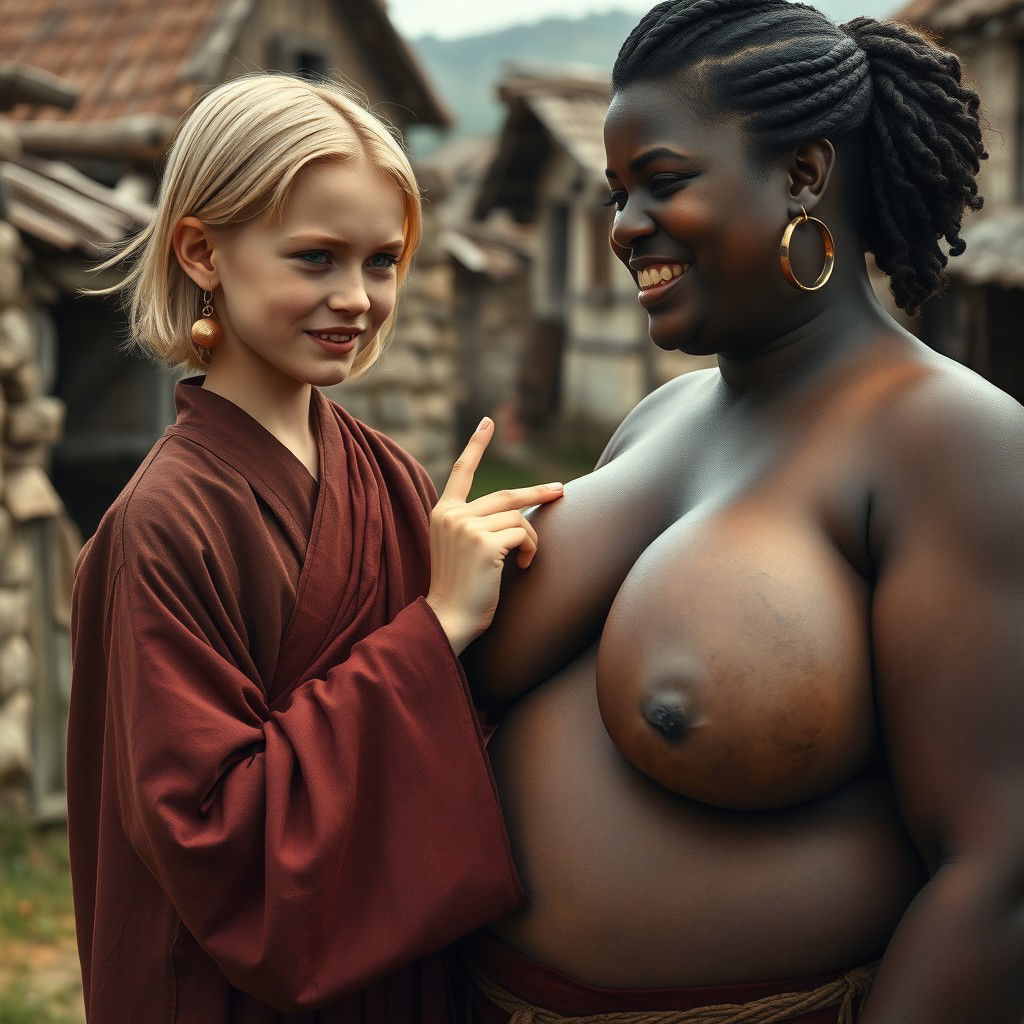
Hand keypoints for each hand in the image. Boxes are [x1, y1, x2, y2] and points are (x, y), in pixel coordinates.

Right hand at [426, 417, 563, 654]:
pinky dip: (531, 550)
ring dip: (530, 540)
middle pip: (506, 495)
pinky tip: (522, 567)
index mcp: (442, 512)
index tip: (488, 421)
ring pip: (518, 518)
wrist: (448, 619)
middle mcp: (452, 514)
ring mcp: (467, 527)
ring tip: (524, 561)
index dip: (477, 445)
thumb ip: (479, 523)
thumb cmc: (461, 589)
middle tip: (560, 489)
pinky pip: (523, 535)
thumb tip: (519, 507)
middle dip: (537, 493)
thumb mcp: (463, 547)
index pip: (461, 471)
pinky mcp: (484, 543)